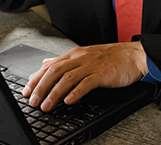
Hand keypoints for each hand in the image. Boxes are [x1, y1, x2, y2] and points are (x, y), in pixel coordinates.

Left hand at [22, 42, 147, 111]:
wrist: (133, 56)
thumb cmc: (110, 57)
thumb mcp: (84, 55)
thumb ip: (64, 60)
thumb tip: (45, 63)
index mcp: (73, 54)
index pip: (49, 66)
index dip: (35, 79)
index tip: (26, 91)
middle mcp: (79, 58)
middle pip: (54, 72)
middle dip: (41, 87)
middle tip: (33, 101)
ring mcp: (91, 65)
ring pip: (67, 78)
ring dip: (54, 93)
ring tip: (46, 106)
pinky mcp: (102, 74)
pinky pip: (86, 83)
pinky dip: (76, 92)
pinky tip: (68, 101)